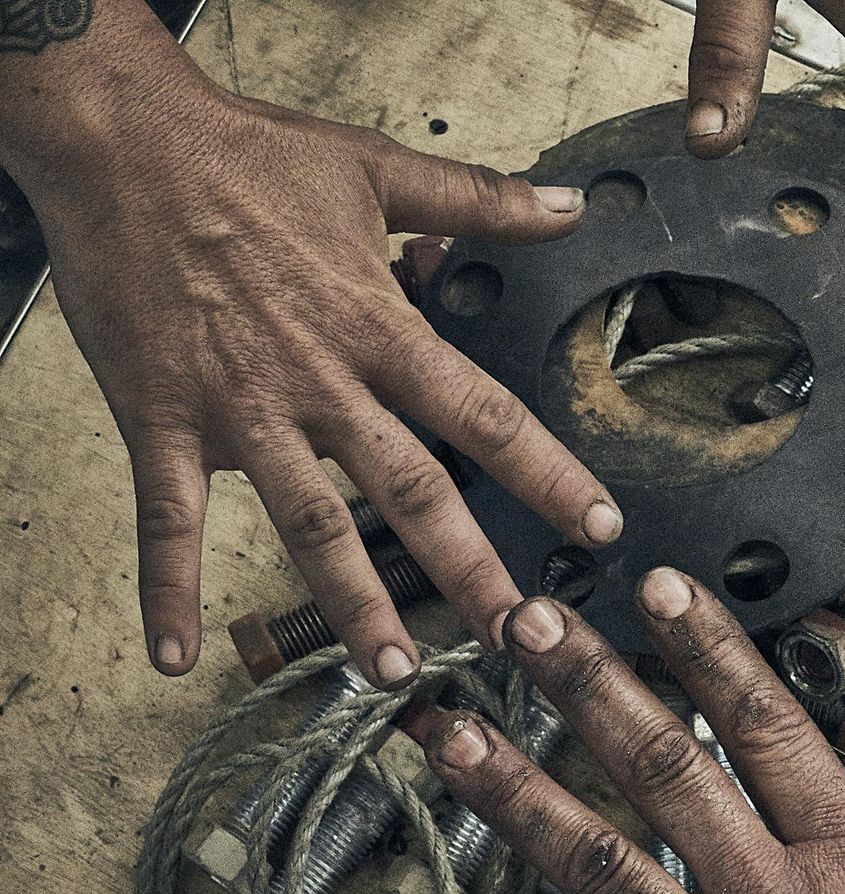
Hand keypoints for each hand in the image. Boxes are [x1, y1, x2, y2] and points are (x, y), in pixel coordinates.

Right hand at [29, 85, 620, 686]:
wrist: (119, 143)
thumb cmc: (247, 155)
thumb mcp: (376, 169)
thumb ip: (478, 200)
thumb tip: (567, 205)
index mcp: (378, 327)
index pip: (484, 414)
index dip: (549, 473)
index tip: (598, 527)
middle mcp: (320, 381)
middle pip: (411, 489)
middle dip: (469, 569)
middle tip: (516, 638)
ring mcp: (241, 409)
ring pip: (308, 523)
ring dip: (350, 602)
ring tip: (390, 672)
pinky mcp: (163, 421)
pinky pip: (166, 519)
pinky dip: (166, 589)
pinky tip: (175, 655)